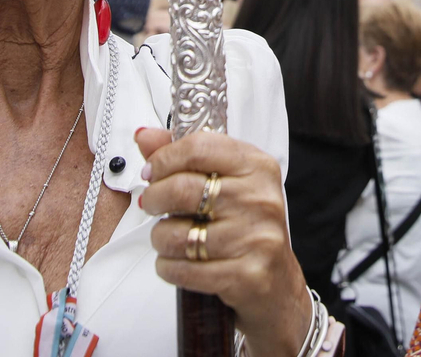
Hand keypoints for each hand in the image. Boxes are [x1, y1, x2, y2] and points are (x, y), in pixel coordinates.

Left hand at [136, 127, 310, 356]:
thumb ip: (186, 157)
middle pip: (182, 189)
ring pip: (177, 234)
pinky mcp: (246, 274)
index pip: (199, 147)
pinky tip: (176, 263)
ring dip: (160, 239)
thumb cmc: (247, 228)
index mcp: (257, 167)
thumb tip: (144, 136)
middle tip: (151, 205)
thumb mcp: (226, 183)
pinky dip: (168, 268)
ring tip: (169, 238)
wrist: (276, 284)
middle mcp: (260, 199)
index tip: (152, 170)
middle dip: (154, 199)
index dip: (164, 158)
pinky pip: (183, 270)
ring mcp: (256, 237)